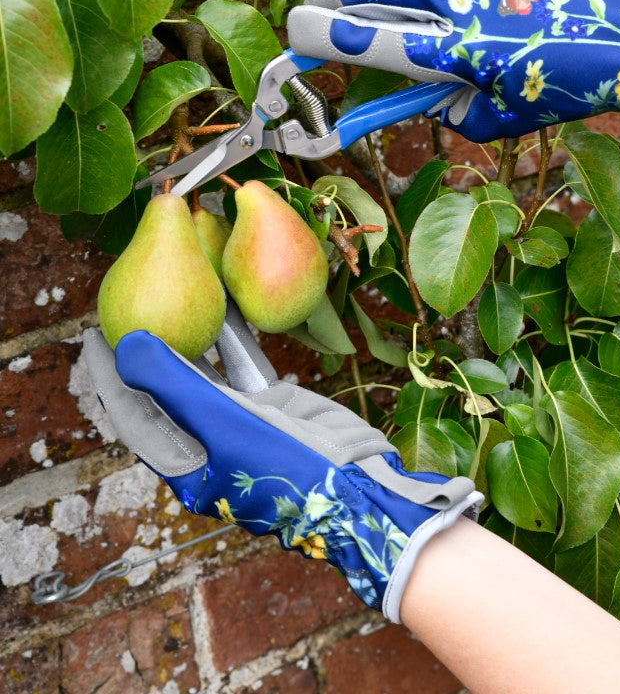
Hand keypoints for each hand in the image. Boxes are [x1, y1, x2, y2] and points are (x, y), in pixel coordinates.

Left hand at [82, 302, 480, 620]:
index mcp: (185, 462)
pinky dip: (235, 338)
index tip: (95, 333)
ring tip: (177, 293)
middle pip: (166, 388)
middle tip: (135, 302)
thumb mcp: (227, 427)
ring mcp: (242, 423)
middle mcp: (208, 442)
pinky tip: (227, 304)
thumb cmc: (287, 468)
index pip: (135, 412)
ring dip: (194, 336)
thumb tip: (127, 346)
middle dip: (150, 347)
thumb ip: (175, 386)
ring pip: (208, 372)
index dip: (114, 373)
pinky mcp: (274, 405)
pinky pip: (245, 365)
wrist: (361, 489)